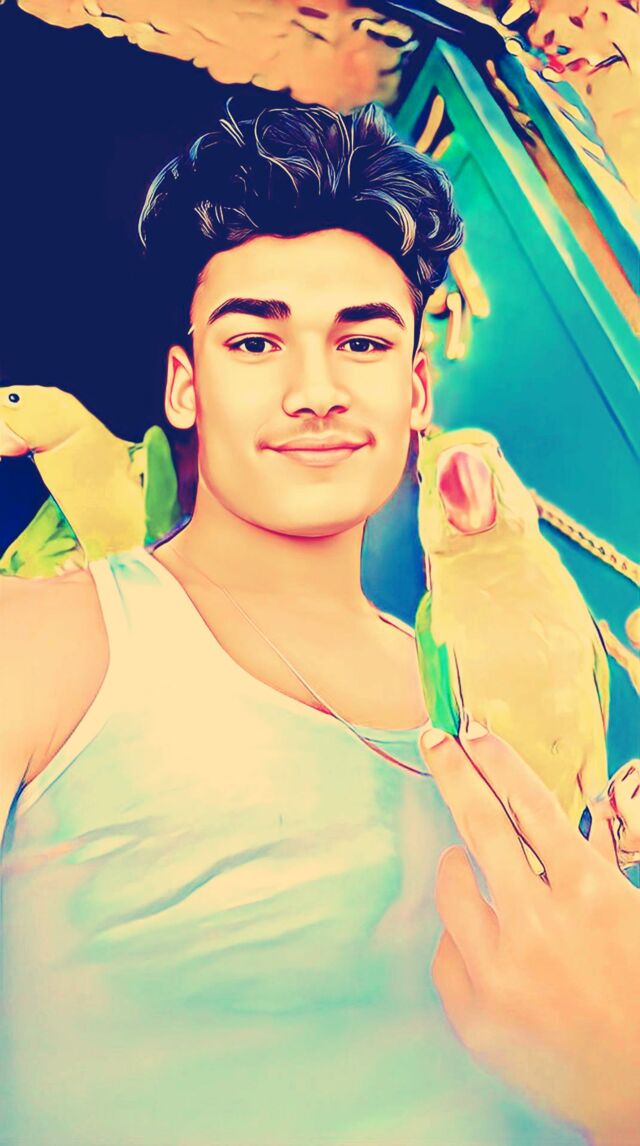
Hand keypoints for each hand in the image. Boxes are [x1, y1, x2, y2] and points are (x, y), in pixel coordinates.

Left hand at [419, 721, 639, 1145]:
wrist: (639, 1094)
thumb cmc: (639, 995)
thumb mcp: (627, 916)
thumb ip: (581, 869)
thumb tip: (534, 824)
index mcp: (590, 894)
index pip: (532, 805)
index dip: (497, 761)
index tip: (470, 730)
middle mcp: (540, 925)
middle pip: (481, 826)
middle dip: (453, 773)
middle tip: (432, 738)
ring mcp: (501, 970)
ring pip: (452, 888)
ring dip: (455, 867)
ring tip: (464, 865)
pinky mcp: (474, 1012)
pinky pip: (446, 953)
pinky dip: (462, 939)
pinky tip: (485, 948)